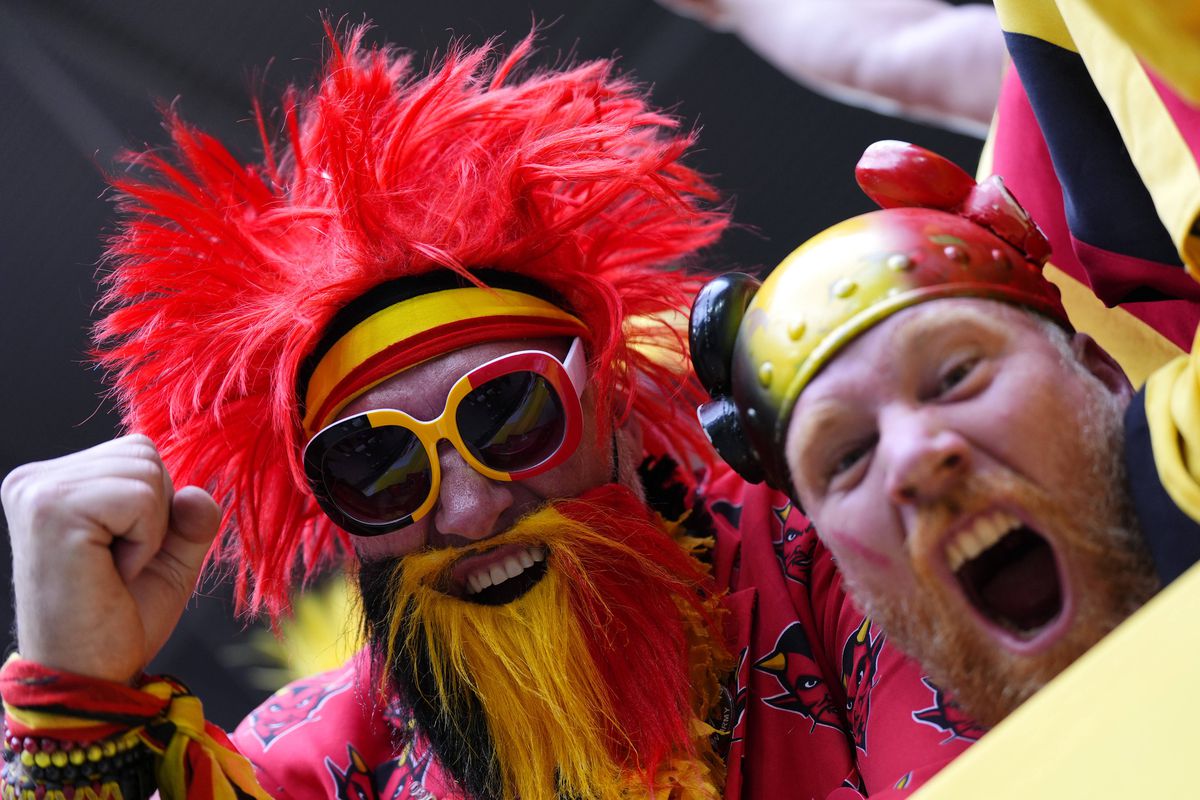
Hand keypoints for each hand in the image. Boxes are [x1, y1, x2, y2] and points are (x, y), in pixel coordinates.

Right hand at [2, 435, 219, 683]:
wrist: (89, 676)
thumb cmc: (120, 620)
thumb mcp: (169, 556)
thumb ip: (190, 516)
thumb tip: (196, 493)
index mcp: (51, 482)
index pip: (139, 452)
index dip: (154, 508)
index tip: (119, 556)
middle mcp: (33, 479)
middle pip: (144, 453)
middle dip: (154, 516)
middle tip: (116, 567)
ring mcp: (37, 490)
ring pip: (148, 471)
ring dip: (149, 531)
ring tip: (111, 570)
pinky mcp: (52, 509)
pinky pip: (143, 497)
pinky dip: (145, 540)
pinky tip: (111, 573)